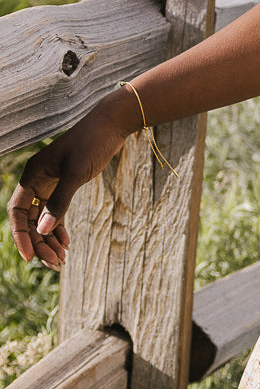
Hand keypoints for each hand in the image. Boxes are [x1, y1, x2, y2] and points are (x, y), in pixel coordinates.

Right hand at [6, 91, 137, 268]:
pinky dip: (59, 227)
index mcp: (32, 175)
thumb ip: (59, 202)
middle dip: (40, 242)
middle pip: (29, 219)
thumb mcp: (76, 174)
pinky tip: (66, 243)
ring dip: (49, 238)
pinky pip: (55, 211)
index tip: (30, 257)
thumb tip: (43, 230)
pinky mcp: (64, 183)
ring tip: (62, 259)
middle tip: (56, 263)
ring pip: (42, 217)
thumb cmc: (92, 144)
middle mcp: (37, 179)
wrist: (112, 124)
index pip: (17, 211)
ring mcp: (50, 182)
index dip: (21, 235)